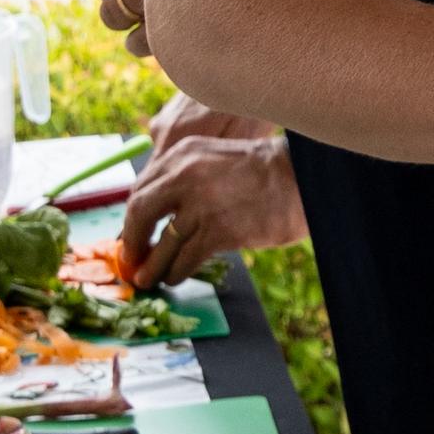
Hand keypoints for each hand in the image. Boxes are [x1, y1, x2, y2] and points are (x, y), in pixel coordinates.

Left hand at [120, 126, 302, 285]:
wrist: (302, 179)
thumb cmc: (265, 173)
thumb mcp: (216, 161)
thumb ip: (186, 180)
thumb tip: (159, 218)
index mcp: (182, 154)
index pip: (142, 188)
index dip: (132, 218)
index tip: (131, 235)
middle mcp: (185, 176)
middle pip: (140, 212)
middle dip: (132, 241)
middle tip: (131, 260)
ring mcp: (201, 204)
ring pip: (163, 243)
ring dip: (153, 266)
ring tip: (149, 278)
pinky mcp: (218, 231)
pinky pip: (185, 259)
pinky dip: (176, 272)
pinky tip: (175, 277)